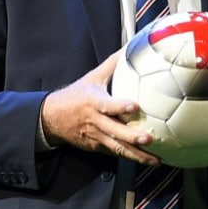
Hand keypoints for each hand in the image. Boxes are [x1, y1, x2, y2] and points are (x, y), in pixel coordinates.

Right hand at [40, 50, 160, 164]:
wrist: (52, 119)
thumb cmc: (76, 96)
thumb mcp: (92, 77)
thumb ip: (112, 64)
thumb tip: (130, 48)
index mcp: (94, 103)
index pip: (108, 105)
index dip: (121, 107)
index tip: (135, 107)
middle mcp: (96, 122)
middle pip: (115, 132)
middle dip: (133, 137)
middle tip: (150, 138)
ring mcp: (97, 137)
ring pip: (118, 148)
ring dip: (137, 155)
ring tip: (155, 159)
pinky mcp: (97, 147)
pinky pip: (115, 153)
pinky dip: (131, 157)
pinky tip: (148, 160)